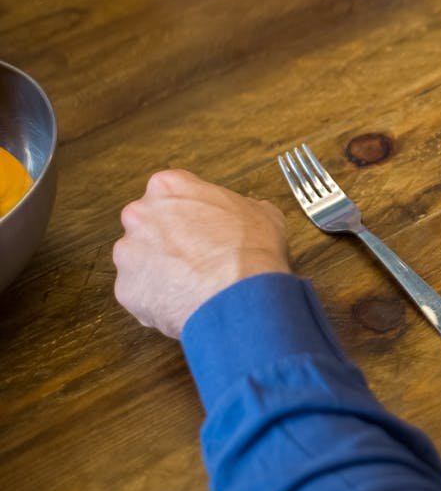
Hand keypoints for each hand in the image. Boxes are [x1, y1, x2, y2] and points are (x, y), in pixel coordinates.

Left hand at [114, 169, 290, 338]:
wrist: (240, 296)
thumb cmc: (251, 251)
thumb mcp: (263, 215)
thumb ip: (243, 208)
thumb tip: (247, 214)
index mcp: (169, 187)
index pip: (172, 192)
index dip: (191, 212)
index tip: (203, 225)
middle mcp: (140, 215)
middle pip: (149, 224)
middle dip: (168, 240)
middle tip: (197, 256)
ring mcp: (128, 253)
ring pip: (141, 261)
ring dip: (161, 270)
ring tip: (194, 284)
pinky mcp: (126, 289)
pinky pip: (141, 293)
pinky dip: (158, 299)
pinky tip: (186, 303)